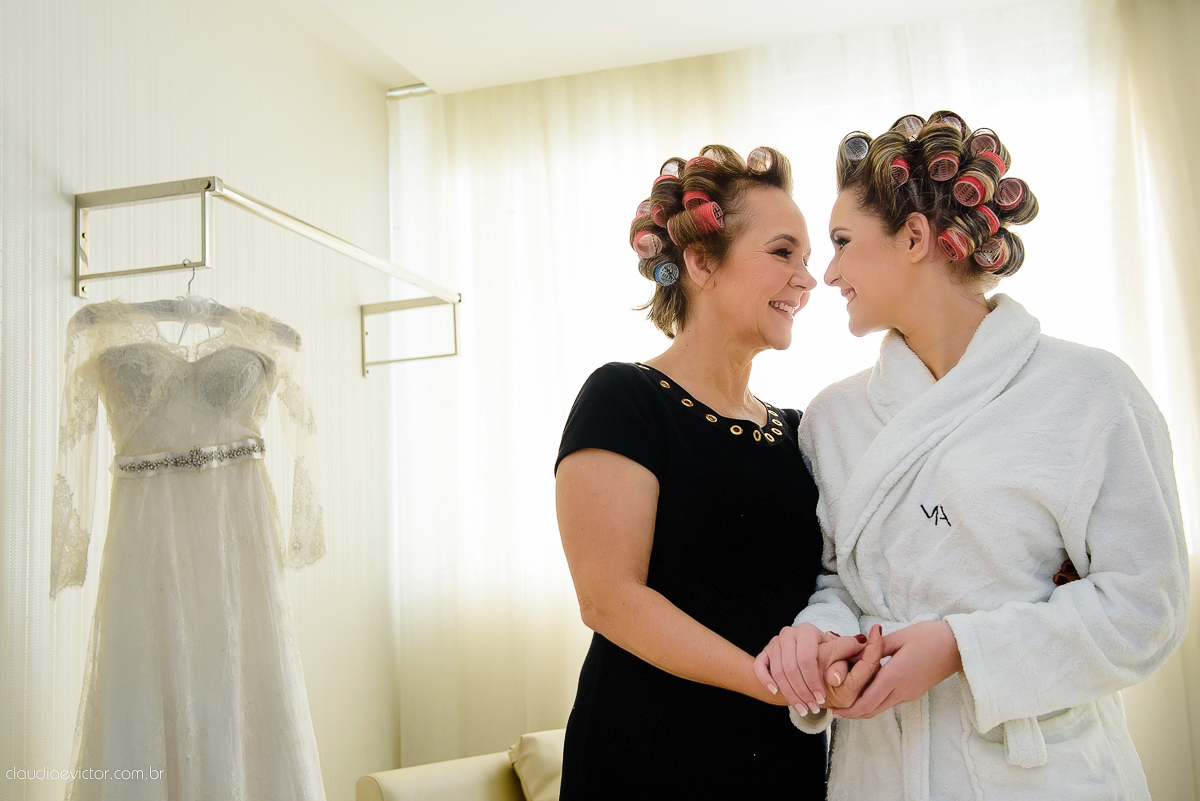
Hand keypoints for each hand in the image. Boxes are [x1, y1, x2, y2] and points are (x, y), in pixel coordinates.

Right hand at [754, 624, 869, 714]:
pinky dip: (766, 680)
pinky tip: (775, 693)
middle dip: (802, 691)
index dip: (814, 681)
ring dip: (789, 693)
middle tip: (812, 708)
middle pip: (791, 667)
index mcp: (808, 631)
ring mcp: (774, 643)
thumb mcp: (839, 651)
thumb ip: (849, 650)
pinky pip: (760, 667)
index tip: (822, 699)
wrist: (802, 656)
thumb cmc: (825, 655)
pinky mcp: (764, 653)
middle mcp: (789, 634)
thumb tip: (862, 646)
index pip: (807, 658)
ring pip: (778, 671)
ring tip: (801, 708)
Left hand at [831, 621, 961, 719]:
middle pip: (872, 710)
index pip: (867, 702)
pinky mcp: (914, 693)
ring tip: (846, 701)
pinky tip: (866, 692)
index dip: (849, 709)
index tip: (833, 709)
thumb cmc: (929, 637)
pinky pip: (890, 702)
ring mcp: (909, 694)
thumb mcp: (899, 637)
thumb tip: (854, 652)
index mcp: (895, 677)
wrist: (958, 646)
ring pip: (881, 708)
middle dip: (852, 712)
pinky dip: (875, 701)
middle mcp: (901, 691)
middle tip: (835, 709)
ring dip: (863, 708)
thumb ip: (875, 648)